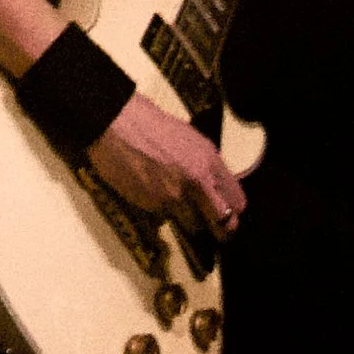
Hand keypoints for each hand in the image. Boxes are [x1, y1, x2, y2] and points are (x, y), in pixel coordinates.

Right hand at [87, 91, 246, 236]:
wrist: (115, 122)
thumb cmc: (149, 123)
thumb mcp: (188, 138)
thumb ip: (204, 166)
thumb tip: (214, 190)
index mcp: (209, 160)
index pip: (237, 203)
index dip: (232, 211)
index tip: (226, 214)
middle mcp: (197, 181)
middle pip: (223, 224)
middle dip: (220, 230)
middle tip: (213, 230)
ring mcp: (175, 196)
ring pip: (193, 225)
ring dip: (186, 218)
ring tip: (173, 199)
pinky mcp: (154, 206)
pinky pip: (165, 218)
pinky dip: (162, 211)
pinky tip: (151, 191)